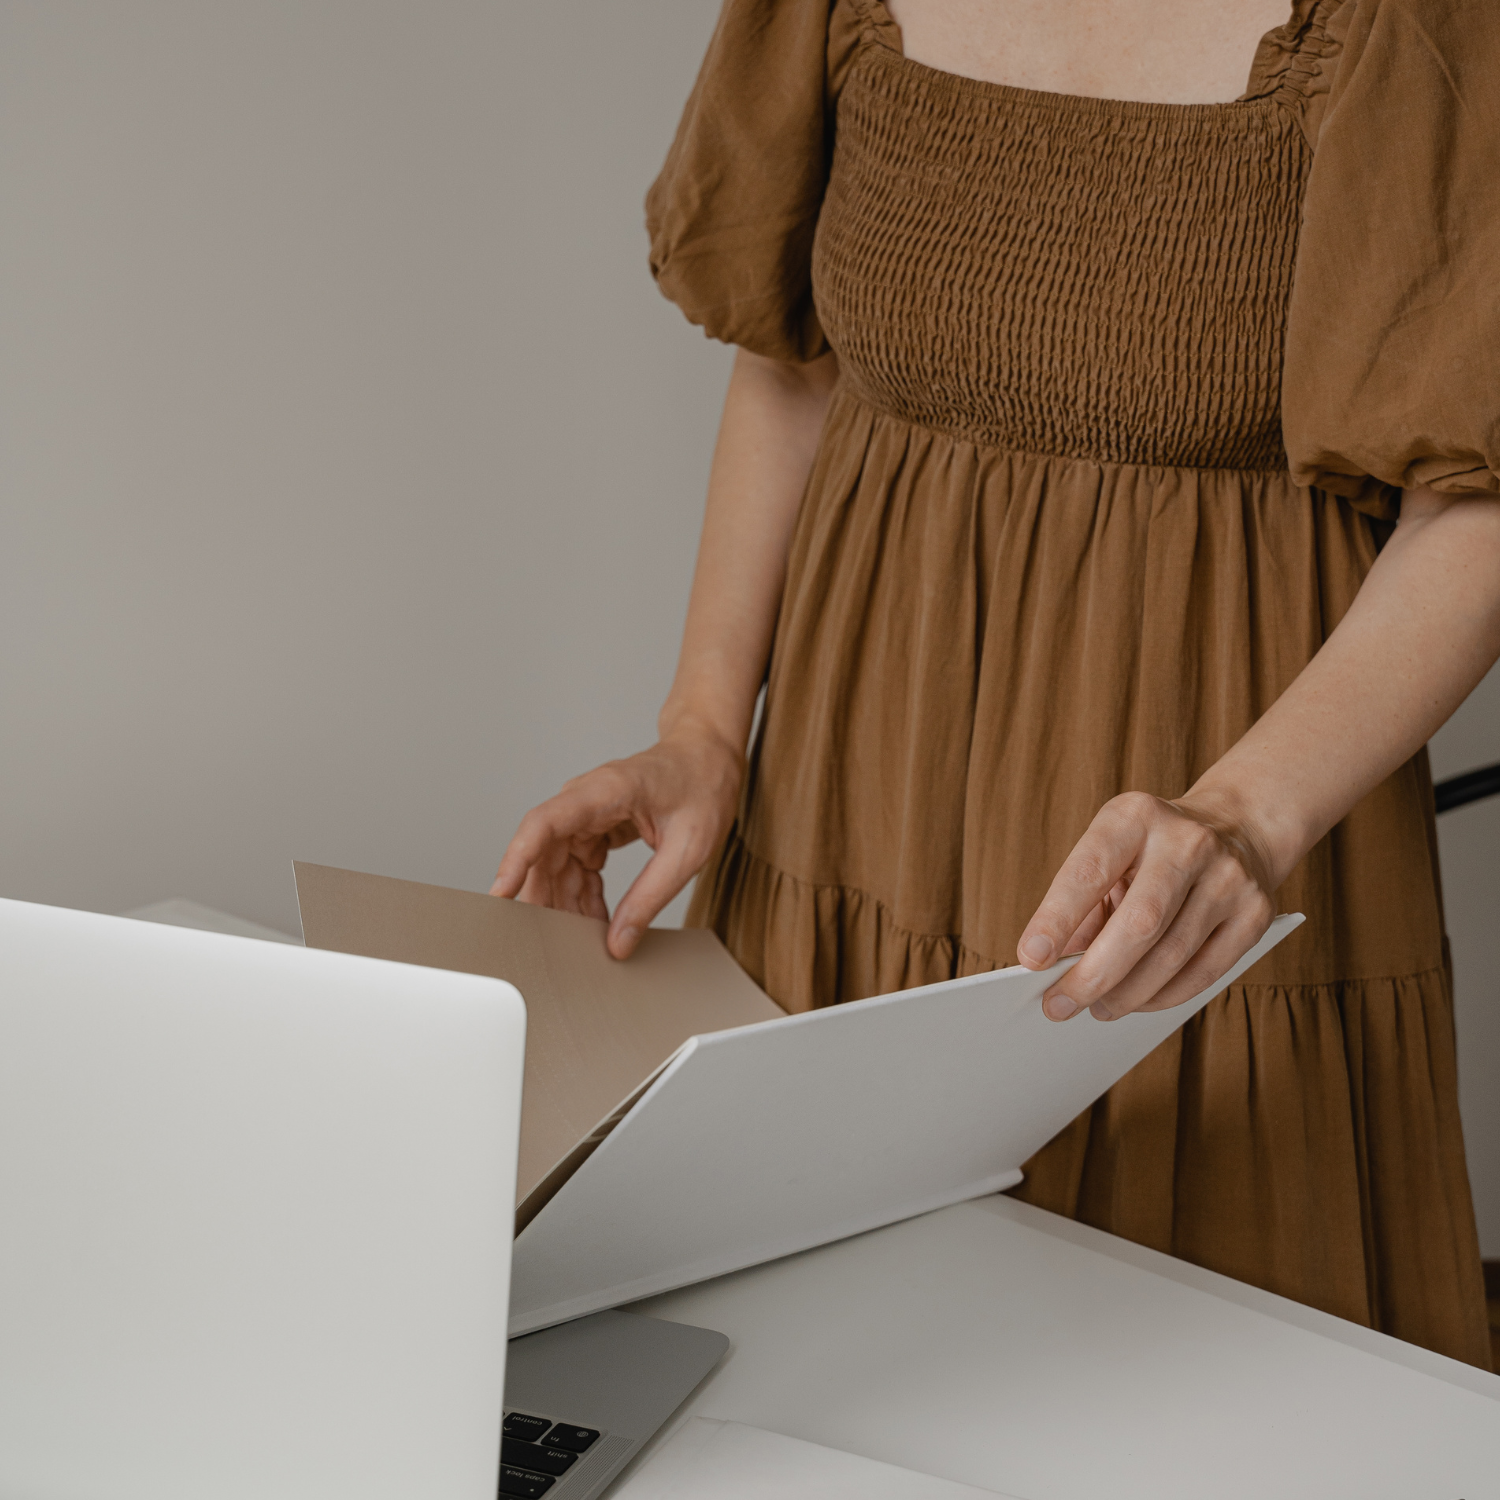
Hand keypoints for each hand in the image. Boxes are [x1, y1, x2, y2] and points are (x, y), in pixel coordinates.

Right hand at [491, 725, 741, 958]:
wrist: (709, 755)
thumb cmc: (704, 785)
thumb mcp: (688, 850)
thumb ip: (650, 897)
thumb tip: (619, 942)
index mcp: (606, 791)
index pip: (544, 823)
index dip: (517, 859)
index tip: (501, 893)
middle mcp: (586, 799)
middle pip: (544, 854)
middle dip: (545, 901)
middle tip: (554, 945)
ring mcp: (587, 812)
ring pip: (557, 865)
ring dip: (565, 902)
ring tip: (584, 938)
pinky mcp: (594, 825)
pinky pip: (575, 865)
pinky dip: (583, 894)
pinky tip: (596, 919)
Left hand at [1016, 791, 1276, 1021]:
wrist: (1236, 828)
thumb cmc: (1149, 851)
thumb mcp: (1110, 853)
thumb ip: (1082, 903)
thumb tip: (1053, 966)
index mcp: (1135, 816)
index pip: (1090, 871)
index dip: (1057, 918)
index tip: (1030, 959)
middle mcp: (1186, 841)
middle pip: (1138, 923)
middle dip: (1094, 974)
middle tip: (1059, 1006)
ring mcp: (1229, 876)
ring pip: (1172, 955)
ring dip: (1126, 994)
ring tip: (1096, 1009)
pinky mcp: (1256, 913)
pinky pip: (1205, 972)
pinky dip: (1163, 996)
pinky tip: (1137, 1002)